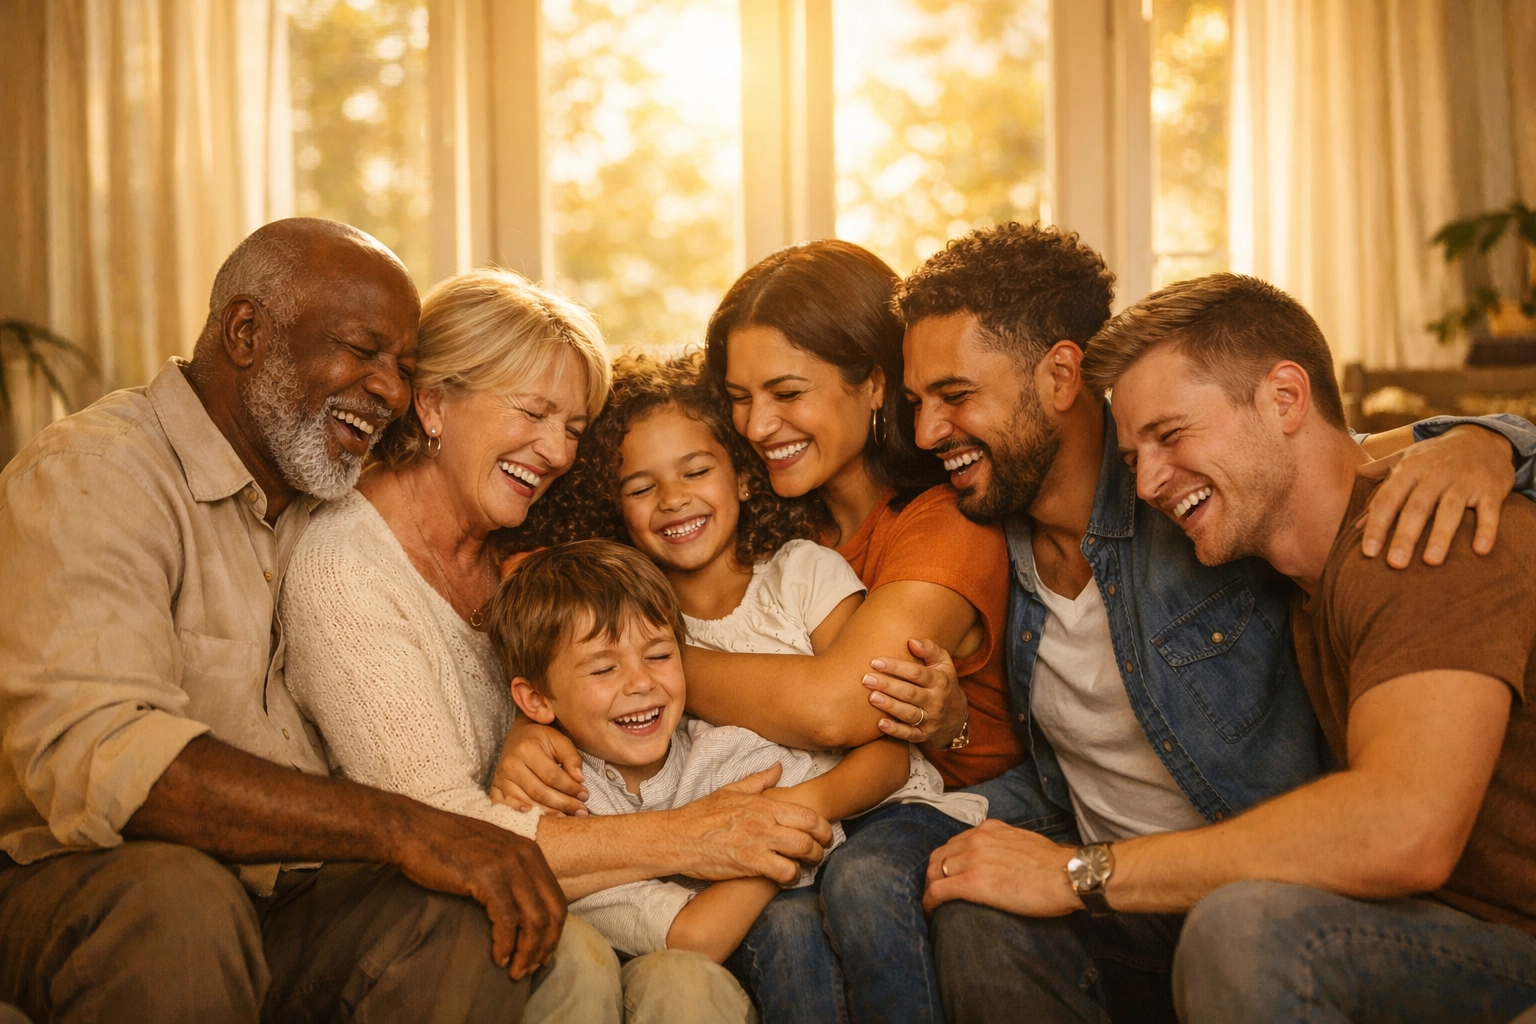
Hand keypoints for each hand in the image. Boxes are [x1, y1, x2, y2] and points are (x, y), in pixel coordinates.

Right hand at [395, 810, 566, 978]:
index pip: (556, 900)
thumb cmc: (447, 847)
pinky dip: (506, 945)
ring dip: (528, 952)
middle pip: (553, 912)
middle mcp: (526, 856)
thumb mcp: (491, 854)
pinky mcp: (487, 877)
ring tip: (516, 971)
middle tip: (531, 968)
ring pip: (535, 920)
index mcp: (531, 852)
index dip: (553, 933)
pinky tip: (499, 958)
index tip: (541, 956)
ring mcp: (508, 866)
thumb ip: (511, 874)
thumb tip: (523, 911)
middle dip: (545, 946)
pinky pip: (507, 920)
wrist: (414, 831)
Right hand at [490, 717, 588, 815]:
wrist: (518, 735)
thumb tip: (579, 779)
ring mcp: (501, 777)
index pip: (552, 775)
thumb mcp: (560, 740)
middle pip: (539, 792)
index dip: (570, 788)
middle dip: (563, 804)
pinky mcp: (495, 787)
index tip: (585, 795)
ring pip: (525, 801)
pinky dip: (518, 814)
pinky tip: (532, 818)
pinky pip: (505, 805)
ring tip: (565, 818)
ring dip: (547, 813)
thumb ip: (571, 758)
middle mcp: (511, 764)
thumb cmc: (542, 739)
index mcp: (527, 749)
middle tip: (581, 811)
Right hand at [669, 764, 834, 885]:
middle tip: (821, 852)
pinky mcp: (749, 863)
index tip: (824, 834)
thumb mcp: (730, 791)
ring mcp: (758, 842)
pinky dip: (791, 877)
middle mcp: (764, 821)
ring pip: (802, 852)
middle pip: (810, 833)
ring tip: (807, 866)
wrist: (677, 838)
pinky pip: (783, 871)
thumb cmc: (701, 815)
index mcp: (763, 804)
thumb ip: (758, 781)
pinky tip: (787, 878)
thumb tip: (778, 768)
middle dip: (822, 846)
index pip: (806, 814)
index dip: (822, 826)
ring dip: (810, 862)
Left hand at [862, 638, 967, 744]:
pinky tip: (880, 723)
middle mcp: (936, 701)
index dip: (896, 667)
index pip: (916, 673)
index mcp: (939, 681)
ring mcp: (930, 719)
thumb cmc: (942, 682)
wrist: (955, 715)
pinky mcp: (924, 735)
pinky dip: (895, 730)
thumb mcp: (943, 663)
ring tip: (872, 697)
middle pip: (910, 693)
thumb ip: (929, 649)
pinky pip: (909, 734)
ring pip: (909, 714)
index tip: (876, 662)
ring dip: (889, 706)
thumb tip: (911, 641)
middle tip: (866, 679)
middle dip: (888, 685)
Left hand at [922, 819, 1081, 917]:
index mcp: (989, 829)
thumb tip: (1002, 861)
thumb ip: (1005, 846)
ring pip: (934, 872)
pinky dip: (929, 901)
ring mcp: (972, 859)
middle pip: (939, 855)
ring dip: (930, 888)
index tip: (949, 873)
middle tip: (936, 891)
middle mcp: (976, 839)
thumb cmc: (1055, 865)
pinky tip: (930, 912)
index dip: (948, 860)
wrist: (1066, 874)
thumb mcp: (1024, 842)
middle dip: (933, 873)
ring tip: (933, 904)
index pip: (955, 842)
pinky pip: (938, 891)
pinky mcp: (972, 882)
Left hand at [1358, 424, 1514, 566]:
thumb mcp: (1404, 461)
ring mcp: (1464, 480)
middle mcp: (1435, 473)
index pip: (1388, 500)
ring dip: (1441, 536)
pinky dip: (1486, 530)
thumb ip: (1378, 491)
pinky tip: (1480, 550)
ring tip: (1431, 562)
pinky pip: (1489, 511)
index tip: (1368, 552)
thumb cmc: (1433, 458)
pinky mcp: (1491, 489)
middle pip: (1417, 507)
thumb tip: (1355, 524)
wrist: (1481, 438)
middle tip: (1395, 564)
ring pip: (1450, 510)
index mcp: (1409, 469)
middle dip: (1405, 536)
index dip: (1377, 525)